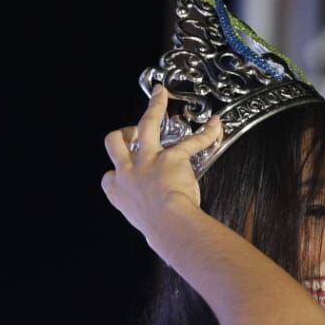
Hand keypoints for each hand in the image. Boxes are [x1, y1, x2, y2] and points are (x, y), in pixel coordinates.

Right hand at [101, 85, 221, 230]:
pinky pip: (191, 142)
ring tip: (160, 94)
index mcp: (118, 191)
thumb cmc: (159, 230)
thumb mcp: (142, 223)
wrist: (168, 225)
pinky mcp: (171, 157)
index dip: (116, 172)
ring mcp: (148, 161)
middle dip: (123, 133)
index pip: (108, 176)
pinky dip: (207, 134)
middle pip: (114, 141)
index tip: (125, 174)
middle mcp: (128, 172)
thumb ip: (147, 214)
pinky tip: (216, 126)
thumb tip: (164, 225)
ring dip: (154, 107)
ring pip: (147, 124)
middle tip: (133, 130)